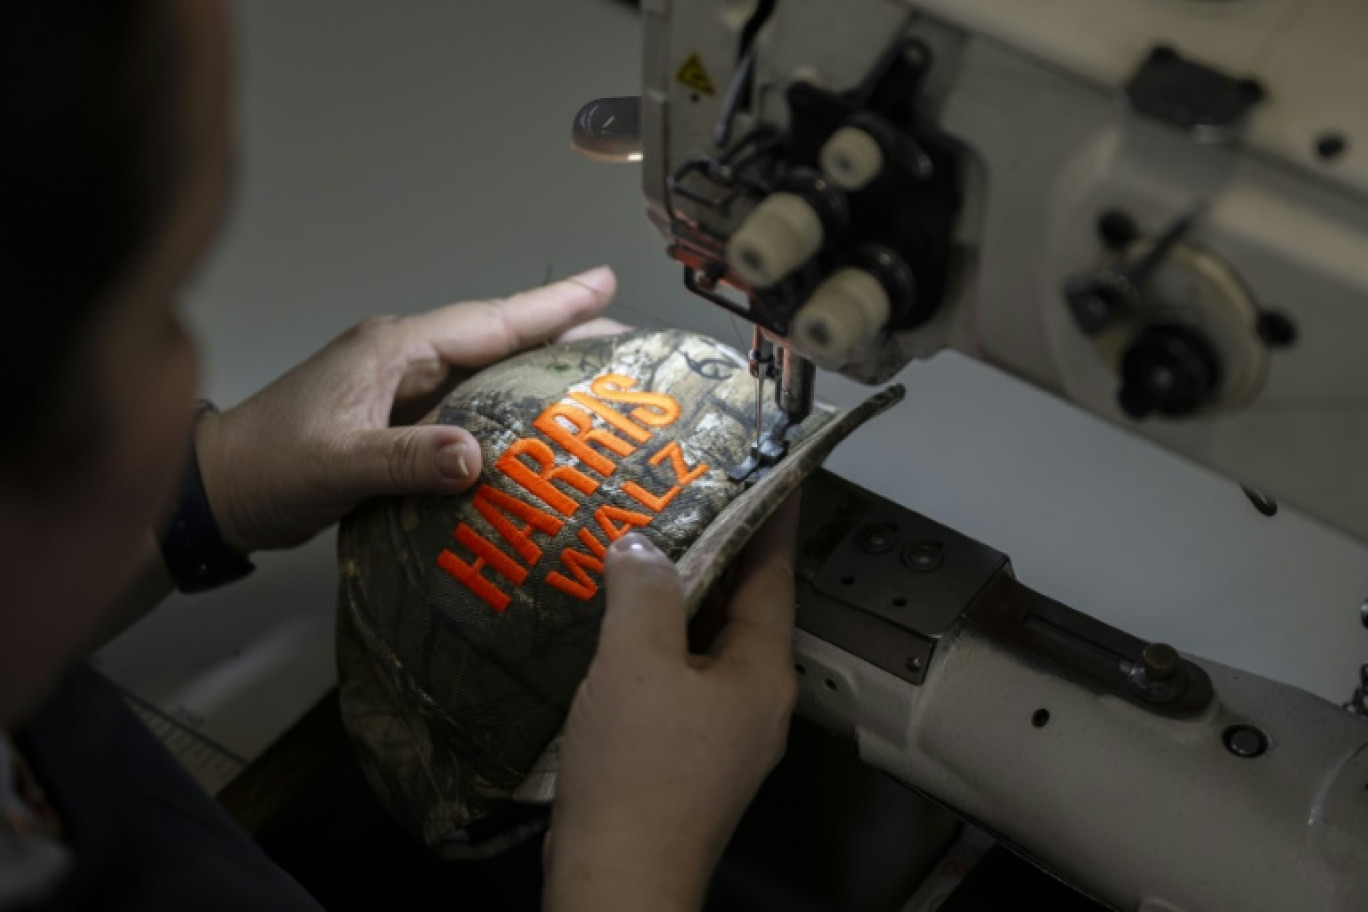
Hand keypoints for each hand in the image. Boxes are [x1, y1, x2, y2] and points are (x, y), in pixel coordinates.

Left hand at [196, 267, 621, 551]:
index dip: (550, 305)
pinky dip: (508, 405)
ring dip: (539, 367)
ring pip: (486, 368)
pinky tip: (535, 424)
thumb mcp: (335, 465)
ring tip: (597, 376)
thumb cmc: (268, 468)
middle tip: (625, 341)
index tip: (604, 283)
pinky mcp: (396, 418)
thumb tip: (477, 457)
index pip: (488, 320)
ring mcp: (399, 386)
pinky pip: (468, 402)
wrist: (215, 489)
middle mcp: (404, 358)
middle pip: (497, 337)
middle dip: (560, 331)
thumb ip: (404, 460)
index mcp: (395, 349)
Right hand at [544, 494, 800, 911]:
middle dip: (711, 551)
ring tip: (638, 543)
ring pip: (702, 645)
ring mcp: (721, 735)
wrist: (616, 882)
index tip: (769, 464)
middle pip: (740, 608)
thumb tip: (643, 547)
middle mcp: (754, 700)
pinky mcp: (684, 759)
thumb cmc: (638, 768)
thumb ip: (645, 591)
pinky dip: (652, 644)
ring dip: (675, 597)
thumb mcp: (637, 663)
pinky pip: (675, 680)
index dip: (768, 517)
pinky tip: (611, 623)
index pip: (773, 574)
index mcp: (762, 672)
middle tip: (677, 492)